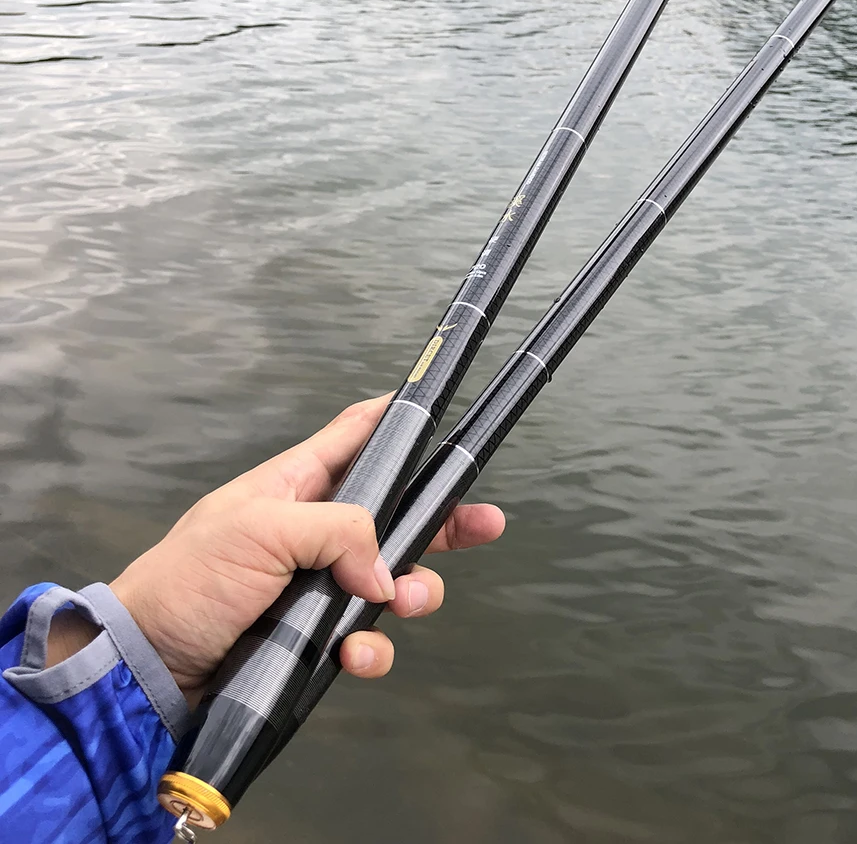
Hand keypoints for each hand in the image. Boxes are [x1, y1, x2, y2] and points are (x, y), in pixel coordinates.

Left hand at [107, 393, 504, 705]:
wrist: (150, 666)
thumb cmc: (188, 580)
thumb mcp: (260, 530)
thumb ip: (338, 531)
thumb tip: (386, 573)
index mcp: (298, 484)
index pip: (357, 435)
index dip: (397, 419)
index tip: (438, 411)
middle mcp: (317, 529)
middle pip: (398, 511)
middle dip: (443, 519)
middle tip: (485, 523)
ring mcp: (319, 582)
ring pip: (394, 578)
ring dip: (414, 593)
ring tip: (404, 605)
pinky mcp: (316, 632)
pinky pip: (367, 635)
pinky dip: (372, 647)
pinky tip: (355, 654)